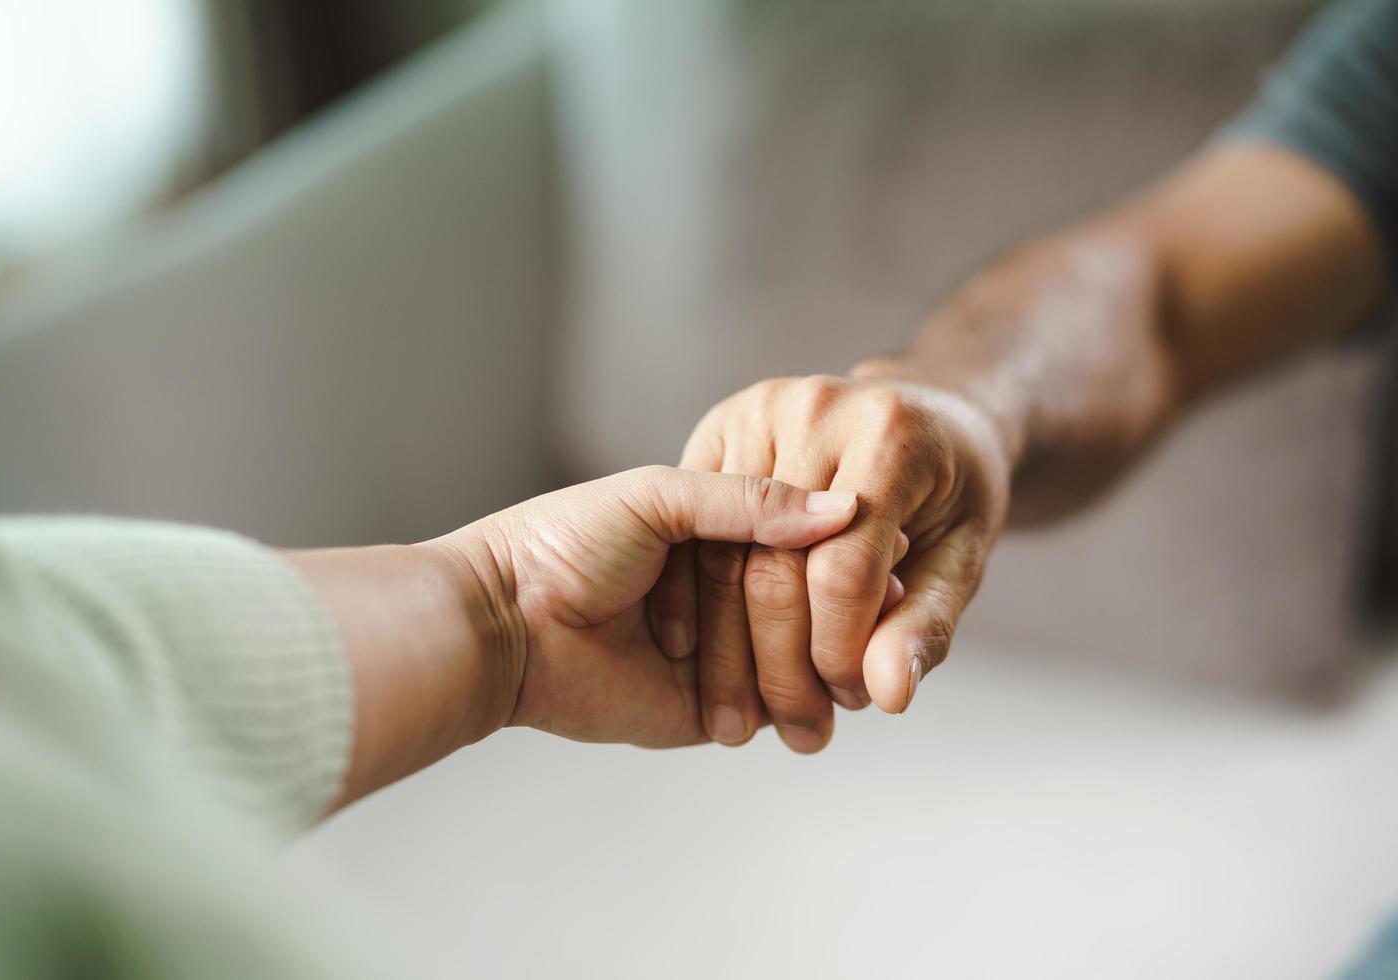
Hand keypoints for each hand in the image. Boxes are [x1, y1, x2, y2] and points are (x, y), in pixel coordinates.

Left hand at [439, 465, 858, 746]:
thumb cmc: (566, 543)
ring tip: (869, 656)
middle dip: (846, 612)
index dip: (842, 547)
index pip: (796, 540)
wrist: (503, 625)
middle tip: (893, 607)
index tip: (893, 546)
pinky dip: (802, 705)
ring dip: (830, 662)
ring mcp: (718, 654)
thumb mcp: (658, 496)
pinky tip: (838, 696)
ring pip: (796, 659)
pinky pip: (770, 709)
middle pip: (805, 603)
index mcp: (709, 533)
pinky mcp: (706, 711)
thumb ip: (748, 501)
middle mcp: (720, 594)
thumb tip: (844, 510)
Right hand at [649, 375, 1011, 750]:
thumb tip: (888, 696)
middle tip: (800, 730)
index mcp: (888, 435)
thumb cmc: (951, 489)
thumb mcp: (962, 557)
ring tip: (752, 720)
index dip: (841, 651)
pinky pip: (694, 532)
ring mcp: (756, 412)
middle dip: (782, 666)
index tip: (851, 702)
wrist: (922, 412)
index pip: (843, 569)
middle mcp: (813, 410)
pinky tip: (709, 664)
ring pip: (721, 556)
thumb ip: (925, 625)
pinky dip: (697, 606)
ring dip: (729, 652)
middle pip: (772, 565)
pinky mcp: (717, 426)